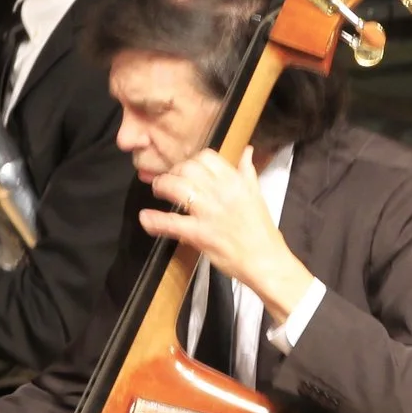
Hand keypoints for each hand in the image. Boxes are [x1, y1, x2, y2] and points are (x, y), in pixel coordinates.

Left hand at [141, 146, 315, 322]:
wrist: (266, 261)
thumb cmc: (261, 230)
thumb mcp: (256, 195)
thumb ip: (247, 172)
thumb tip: (247, 151)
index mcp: (235, 181)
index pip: (206, 157)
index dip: (191, 161)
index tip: (187, 170)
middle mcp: (220, 191)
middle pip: (187, 168)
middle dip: (174, 172)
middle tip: (169, 181)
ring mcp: (208, 212)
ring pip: (176, 187)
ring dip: (162, 187)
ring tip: (157, 192)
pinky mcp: (199, 234)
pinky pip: (171, 222)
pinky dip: (154, 220)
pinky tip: (146, 218)